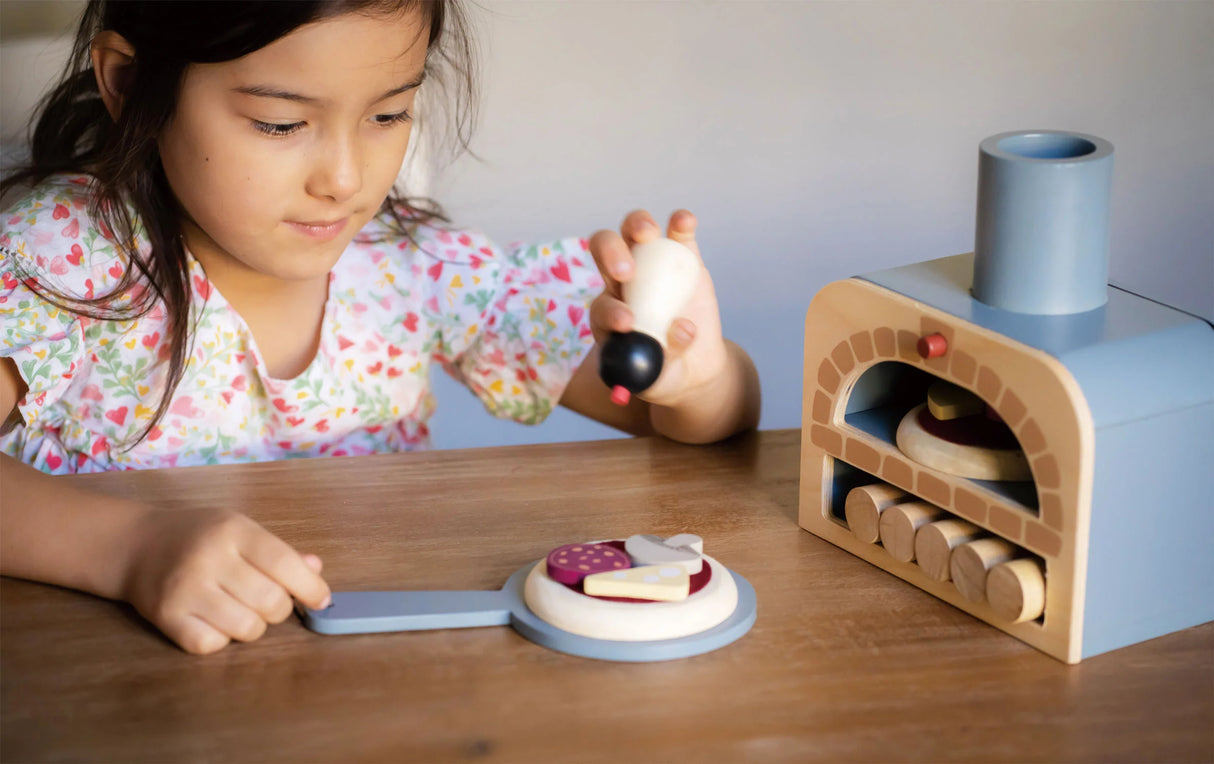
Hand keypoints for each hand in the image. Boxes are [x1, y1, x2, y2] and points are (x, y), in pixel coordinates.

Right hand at [120, 507, 330, 653]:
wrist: (137, 545)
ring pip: (247, 629)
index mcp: (233, 530)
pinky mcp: (166, 618)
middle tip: (268, 600)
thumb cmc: (200, 537)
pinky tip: (214, 620)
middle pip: (270, 602)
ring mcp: (185, 590)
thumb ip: (279, 552)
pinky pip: (213, 645)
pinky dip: (221, 639)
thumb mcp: (240, 529)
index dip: (310, 587)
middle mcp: (209, 558)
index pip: (284, 563)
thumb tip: (316, 571)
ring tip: (240, 609)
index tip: (321, 599)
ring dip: (253, 626)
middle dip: (279, 608)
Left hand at [588, 209, 727, 407]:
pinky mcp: (683, 258)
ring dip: (637, 225)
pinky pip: (677, 234)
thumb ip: (663, 364)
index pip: (602, 306)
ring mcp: (653, 266)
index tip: (628, 323)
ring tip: (647, 233)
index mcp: (608, 316)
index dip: (612, 311)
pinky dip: (680, 224)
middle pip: (604, 252)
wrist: (693, 366)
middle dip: (610, 253)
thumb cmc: (667, 375)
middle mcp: (623, 283)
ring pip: (634, 232)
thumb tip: (680, 330)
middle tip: (628, 271)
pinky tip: (684, 222)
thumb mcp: (660, 382)